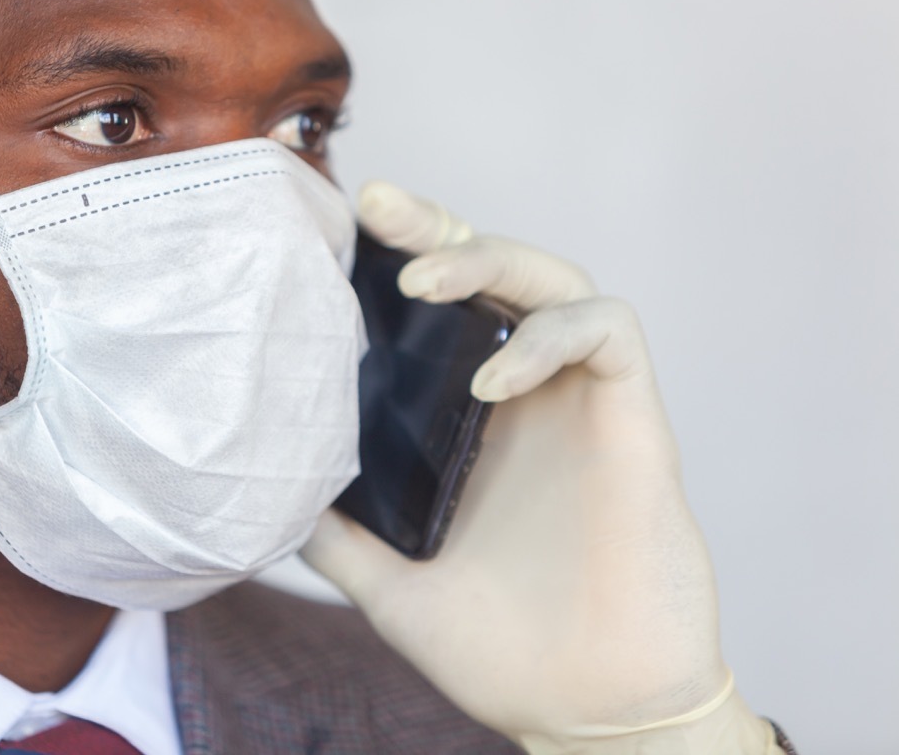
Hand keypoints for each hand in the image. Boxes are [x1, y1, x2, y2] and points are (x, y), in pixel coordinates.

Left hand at [302, 183, 770, 750]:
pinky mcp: (636, 419)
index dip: (403, 260)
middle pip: (495, 270)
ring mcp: (583, 402)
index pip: (443, 313)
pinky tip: (490, 381)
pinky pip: (608, 333)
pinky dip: (548, 337)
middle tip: (377, 207)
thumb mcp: (393, 589)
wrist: (587, 712)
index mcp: (475, 422)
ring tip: (421, 285)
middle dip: (439, 229)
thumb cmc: (503, 652)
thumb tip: (276, 507)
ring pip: (557, 278)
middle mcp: (528, 397)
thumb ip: (342, 542)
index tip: (344, 230)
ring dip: (490, 262)